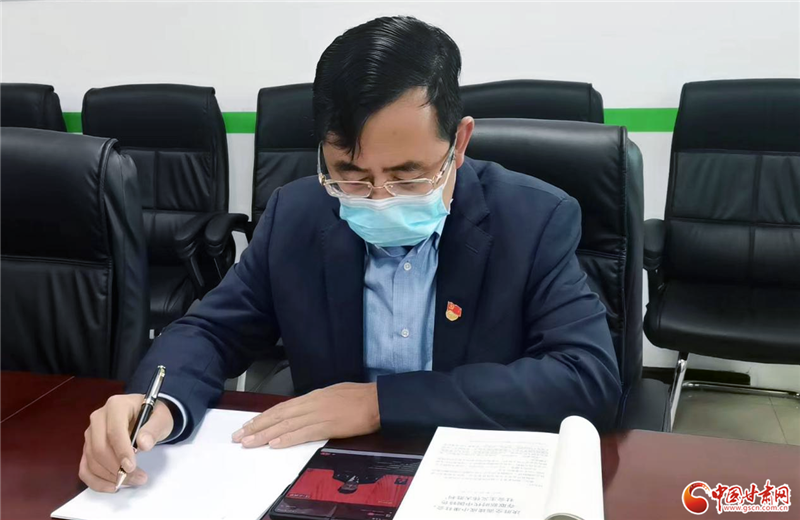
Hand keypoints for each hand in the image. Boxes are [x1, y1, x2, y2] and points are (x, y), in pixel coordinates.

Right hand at [79, 394, 173, 492]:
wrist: (148, 416)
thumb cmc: (153, 415)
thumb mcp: (160, 418)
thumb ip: (153, 429)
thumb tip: (143, 444)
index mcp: (116, 406)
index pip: (113, 431)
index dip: (121, 451)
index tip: (131, 467)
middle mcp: (98, 418)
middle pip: (99, 448)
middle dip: (116, 468)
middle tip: (138, 478)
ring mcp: (91, 433)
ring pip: (92, 460)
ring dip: (110, 476)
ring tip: (133, 481)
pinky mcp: (88, 447)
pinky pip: (85, 468)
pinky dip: (96, 481)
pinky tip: (112, 486)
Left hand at [232, 382, 379, 448]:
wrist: (378, 400)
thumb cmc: (359, 396)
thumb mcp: (333, 393)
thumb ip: (317, 402)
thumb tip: (305, 409)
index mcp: (313, 396)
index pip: (282, 407)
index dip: (263, 417)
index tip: (248, 425)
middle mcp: (312, 403)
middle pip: (278, 416)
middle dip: (257, 427)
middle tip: (239, 436)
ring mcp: (319, 414)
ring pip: (286, 425)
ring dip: (265, 435)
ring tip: (249, 443)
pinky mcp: (328, 426)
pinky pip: (304, 433)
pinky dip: (288, 439)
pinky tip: (275, 444)